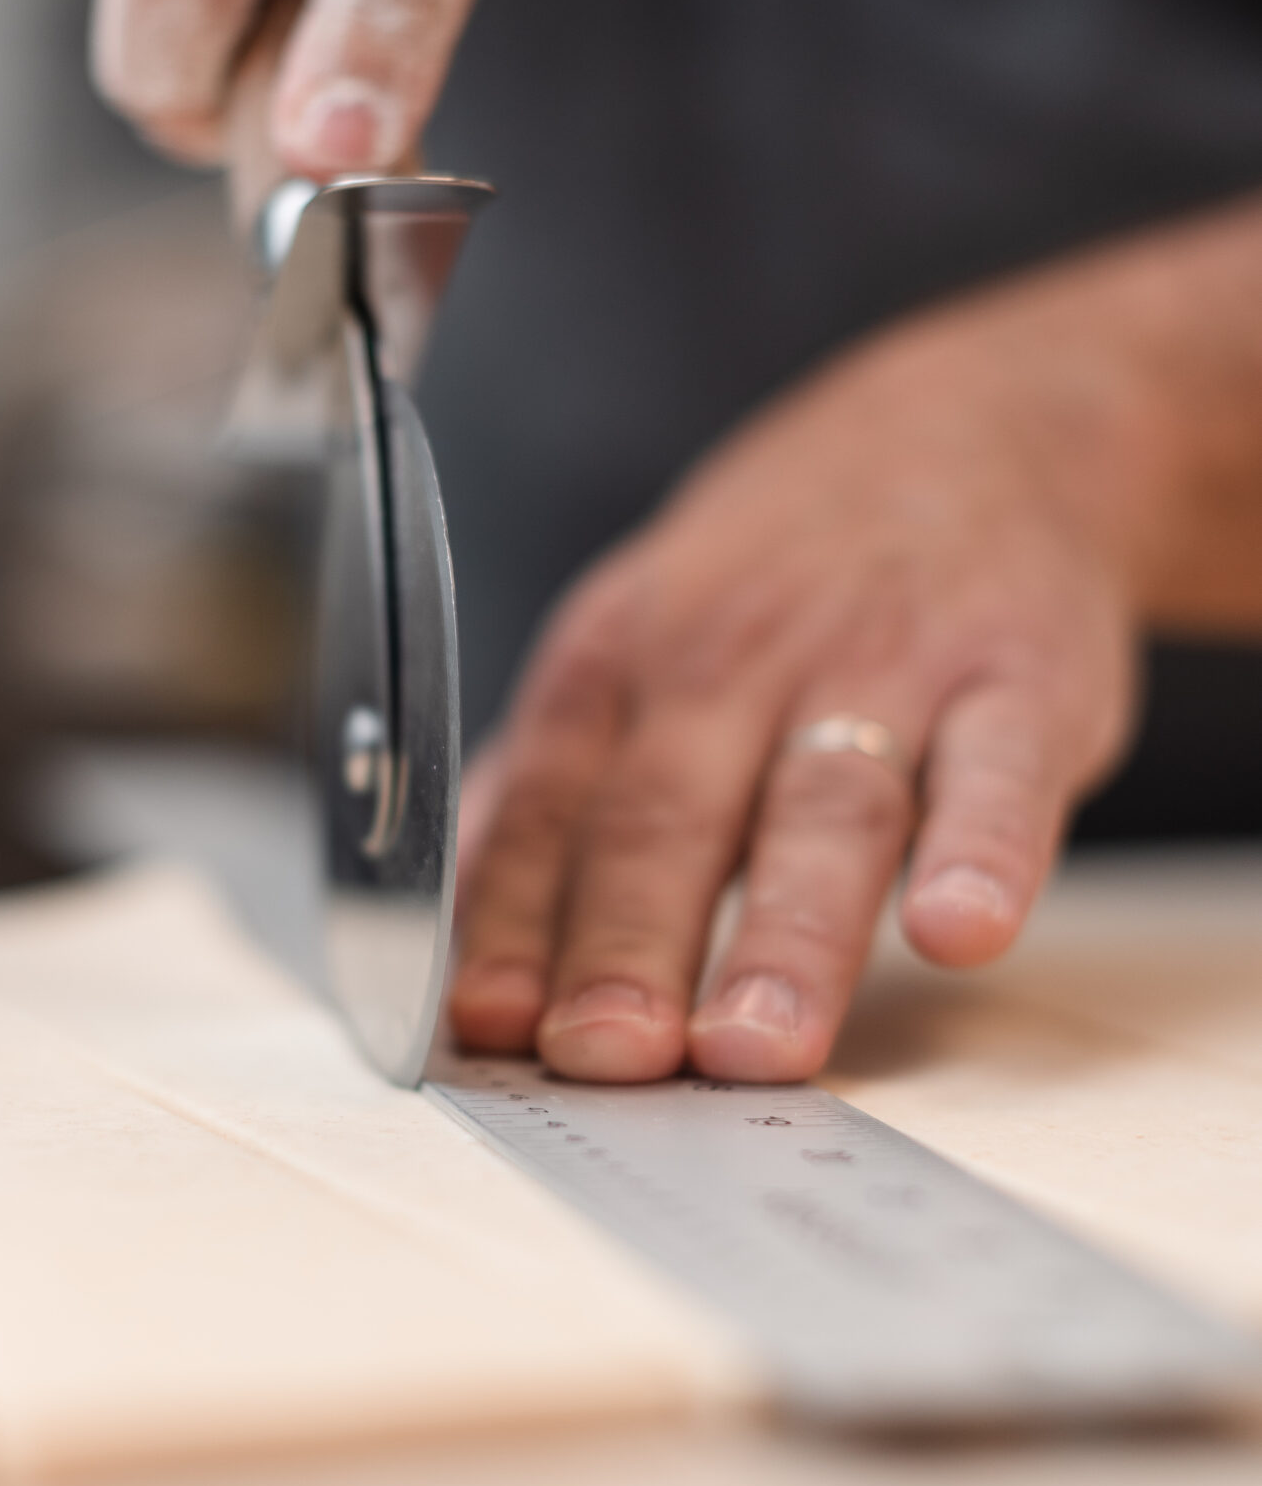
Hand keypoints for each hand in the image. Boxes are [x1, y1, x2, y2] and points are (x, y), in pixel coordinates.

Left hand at [448, 251, 1172, 1084]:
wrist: (986, 427)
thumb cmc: (785, 574)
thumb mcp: (642, 637)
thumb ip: (561, 783)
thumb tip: (464, 922)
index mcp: (626, 661)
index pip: (548, 804)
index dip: (513, 918)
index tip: (490, 1027)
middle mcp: (739, 657)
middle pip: (670, 816)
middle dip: (630, 946)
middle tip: (610, 1058)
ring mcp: (885, 662)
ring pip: (823, 808)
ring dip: (786, 934)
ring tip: (756, 1043)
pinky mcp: (1022, 674)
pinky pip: (1000, 769)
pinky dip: (984, 850)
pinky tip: (960, 930)